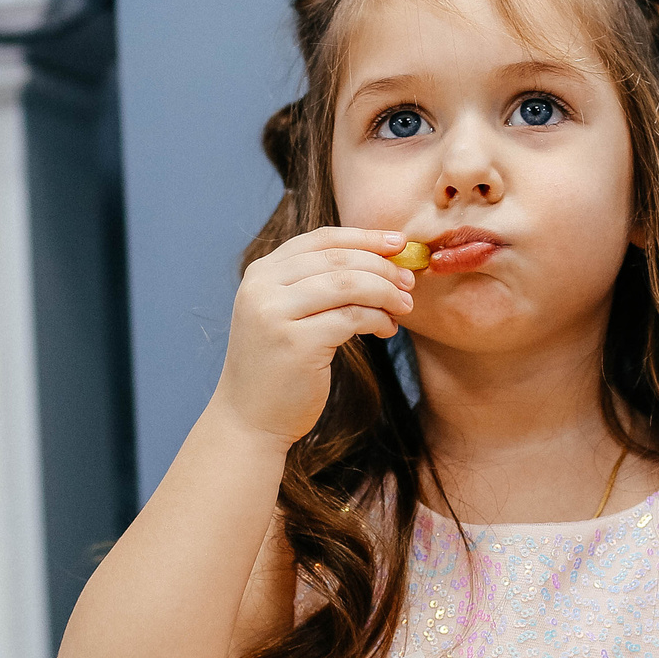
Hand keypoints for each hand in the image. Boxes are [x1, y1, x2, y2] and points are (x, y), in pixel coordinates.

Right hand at [211, 226, 416, 444]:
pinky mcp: (296, 343)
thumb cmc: (279, 368)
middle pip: (338, 258)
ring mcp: (275, 314)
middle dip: (382, 266)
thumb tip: (381, 259)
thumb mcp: (288, 314)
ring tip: (404, 307)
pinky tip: (387, 329)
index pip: (321, 239)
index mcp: (261, 273)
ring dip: (385, 292)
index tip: (398, 243)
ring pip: (348, 284)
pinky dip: (378, 319)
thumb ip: (317, 284)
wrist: (249, 420)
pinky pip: (352, 317)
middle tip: (409, 282)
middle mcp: (262, 287)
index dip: (364, 237)